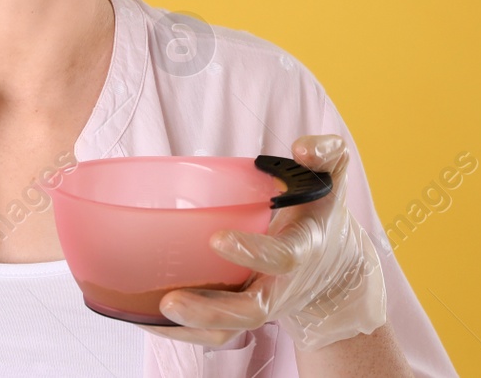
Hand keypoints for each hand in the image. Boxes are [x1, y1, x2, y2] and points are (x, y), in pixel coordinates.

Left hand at [150, 134, 386, 350]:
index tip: (216, 239)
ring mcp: (262, 304)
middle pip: (252, 311)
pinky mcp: (243, 315)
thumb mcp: (333, 180)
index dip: (254, 252)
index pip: (282, 258)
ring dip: (193, 326)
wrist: (334, 267)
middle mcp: (282, 286)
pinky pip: (214, 333)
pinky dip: (183, 332)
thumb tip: (301, 148)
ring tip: (155, 311)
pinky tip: (146, 318)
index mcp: (303, 250)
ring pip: (230, 329)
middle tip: (170, 300)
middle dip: (213, 309)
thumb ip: (325, 154)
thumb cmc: (320, 215)